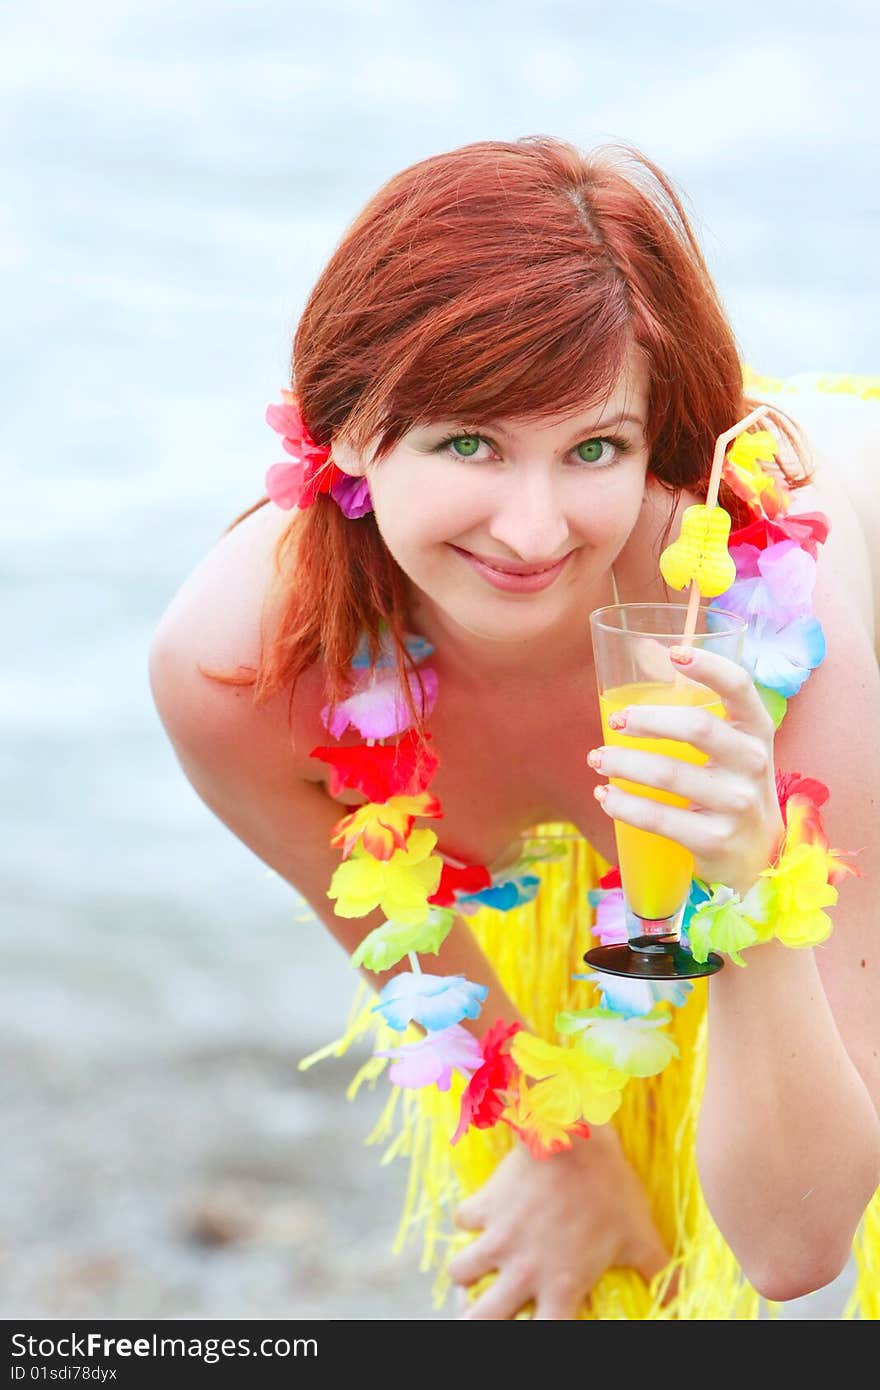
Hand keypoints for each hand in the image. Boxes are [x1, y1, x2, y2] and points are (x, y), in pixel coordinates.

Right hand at [448, 1127, 675, 1319]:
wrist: (571, 1133)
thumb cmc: (610, 1185)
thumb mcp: (641, 1233)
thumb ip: (658, 1271)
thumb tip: (679, 1296)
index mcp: (561, 1287)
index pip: (540, 1338)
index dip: (538, 1337)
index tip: (539, 1325)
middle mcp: (523, 1271)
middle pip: (480, 1319)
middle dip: (478, 1321)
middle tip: (488, 1312)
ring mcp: (498, 1238)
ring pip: (460, 1274)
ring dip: (467, 1273)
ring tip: (477, 1268)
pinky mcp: (484, 1205)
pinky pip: (463, 1221)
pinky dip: (470, 1221)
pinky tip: (484, 1214)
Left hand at [589, 647, 785, 895]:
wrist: (758, 859)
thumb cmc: (732, 788)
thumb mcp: (729, 748)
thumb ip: (695, 706)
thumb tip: (644, 650)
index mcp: (756, 731)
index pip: (740, 687)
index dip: (709, 666)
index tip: (673, 653)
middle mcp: (753, 763)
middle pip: (697, 728)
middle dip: (647, 720)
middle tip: (615, 721)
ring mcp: (737, 804)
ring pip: (669, 774)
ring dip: (623, 763)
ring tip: (597, 759)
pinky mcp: (715, 840)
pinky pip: (659, 818)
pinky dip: (624, 805)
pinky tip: (605, 796)